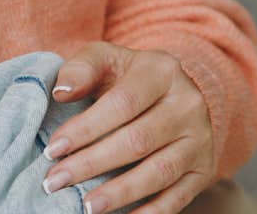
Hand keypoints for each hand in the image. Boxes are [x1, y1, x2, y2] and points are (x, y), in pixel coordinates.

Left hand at [40, 41, 214, 213]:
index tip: (53, 149)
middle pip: (137, 141)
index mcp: (161, 71)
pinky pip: (179, 197)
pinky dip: (152, 212)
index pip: (122, 103)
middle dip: (92, 164)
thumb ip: (81, 69)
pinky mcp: (203, 169)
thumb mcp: (106, 58)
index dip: (85, 128)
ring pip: (159, 172)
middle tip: (56, 181)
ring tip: (86, 206)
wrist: (176, 91)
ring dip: (119, 193)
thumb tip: (60, 93)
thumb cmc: (127, 76)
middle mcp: (187, 105)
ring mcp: (199, 140)